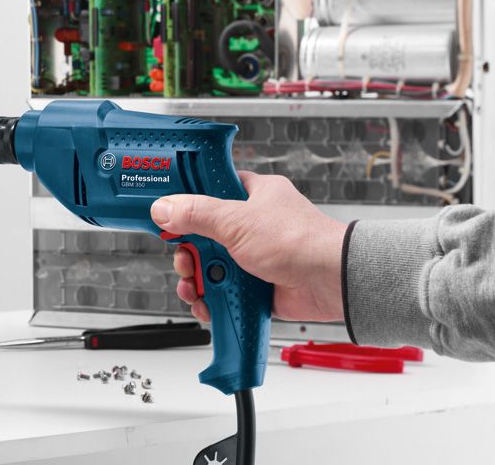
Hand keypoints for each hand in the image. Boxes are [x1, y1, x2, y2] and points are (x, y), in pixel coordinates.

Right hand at [150, 171, 347, 322]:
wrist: (330, 282)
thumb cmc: (300, 241)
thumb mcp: (237, 221)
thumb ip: (196, 214)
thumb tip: (164, 208)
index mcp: (253, 196)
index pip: (210, 191)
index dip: (186, 204)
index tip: (168, 216)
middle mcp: (252, 225)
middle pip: (202, 236)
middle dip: (187, 253)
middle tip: (184, 260)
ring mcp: (252, 256)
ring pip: (209, 267)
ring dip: (196, 279)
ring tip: (194, 287)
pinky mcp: (254, 284)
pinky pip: (222, 291)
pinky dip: (211, 299)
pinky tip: (206, 303)